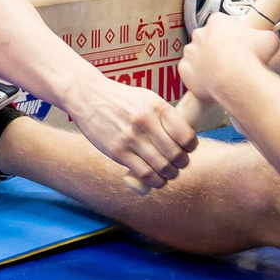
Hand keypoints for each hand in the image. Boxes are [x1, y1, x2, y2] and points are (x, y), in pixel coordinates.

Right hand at [62, 77, 195, 189]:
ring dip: (170, 175)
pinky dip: (155, 182)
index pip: (186, 135)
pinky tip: (156, 179)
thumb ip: (165, 116)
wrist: (88, 97)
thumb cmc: (121, 98)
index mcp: (157, 107)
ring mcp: (131, 138)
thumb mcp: (147, 98)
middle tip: (179, 164)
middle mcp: (146, 123)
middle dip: (182, 163)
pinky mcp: (118, 152)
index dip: (191, 147)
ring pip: (163, 167)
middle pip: (177, 155)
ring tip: (169, 173)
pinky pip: (144, 174)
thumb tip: (184, 136)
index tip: (187, 149)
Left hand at [178, 11, 279, 106]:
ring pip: (197, 55)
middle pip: (208, 39)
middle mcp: (200, 34)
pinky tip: (211, 83)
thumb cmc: (251, 56)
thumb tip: (268, 39)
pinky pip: (190, 72)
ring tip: (222, 74)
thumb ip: (265, 35)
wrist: (236, 79)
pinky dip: (198, 77)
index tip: (240, 44)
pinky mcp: (184, 70)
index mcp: (217, 21)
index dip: (232, 35)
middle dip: (218, 48)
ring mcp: (190, 52)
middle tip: (232, 61)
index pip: (222, 24)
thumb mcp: (268, 39)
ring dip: (207, 62)